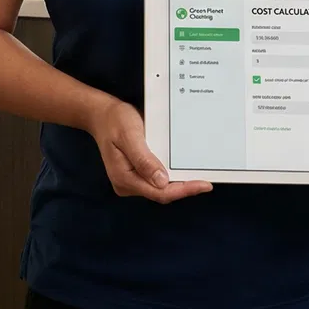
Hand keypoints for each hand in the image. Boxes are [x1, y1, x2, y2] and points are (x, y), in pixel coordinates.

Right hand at [86, 98, 212, 203]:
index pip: (159, 192)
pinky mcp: (135, 174)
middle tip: (206, 182)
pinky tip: (183, 169)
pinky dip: (170, 176)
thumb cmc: (115, 121)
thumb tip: (162, 181)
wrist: (101, 115)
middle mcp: (127, 184)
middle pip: (161, 193)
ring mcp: (130, 181)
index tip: (204, 185)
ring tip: (199, 176)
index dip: (183, 190)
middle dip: (183, 188)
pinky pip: (156, 180)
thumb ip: (144, 159)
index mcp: (124, 178)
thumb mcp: (129, 135)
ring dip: (178, 183)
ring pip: (160, 188)